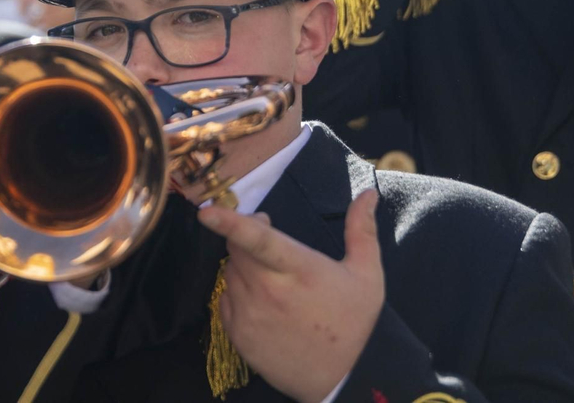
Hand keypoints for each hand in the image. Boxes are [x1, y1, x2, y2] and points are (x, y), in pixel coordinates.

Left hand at [197, 189, 383, 402]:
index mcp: (300, 271)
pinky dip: (238, 292)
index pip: (259, 241)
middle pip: (236, 249)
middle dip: (248, 236)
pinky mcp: (238, 335)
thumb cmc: (354, 323)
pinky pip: (225, 298)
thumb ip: (362, 230)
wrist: (341, 379)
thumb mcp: (367, 274)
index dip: (230, 223)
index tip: (206, 211)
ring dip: (244, 266)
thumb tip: (368, 193)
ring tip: (273, 278)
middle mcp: (269, 292)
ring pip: (230, 272)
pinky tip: (263, 301)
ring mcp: (250, 315)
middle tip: (269, 238)